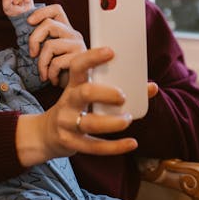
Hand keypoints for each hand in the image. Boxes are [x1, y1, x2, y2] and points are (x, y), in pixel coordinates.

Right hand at [16, 47, 139, 166]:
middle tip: (122, 97)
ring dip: (112, 122)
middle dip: (106, 93)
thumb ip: (112, 88)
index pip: (78, 66)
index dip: (92, 58)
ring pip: (90, 123)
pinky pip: (94, 147)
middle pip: (85, 93)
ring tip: (128, 119)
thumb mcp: (84, 94)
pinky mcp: (72, 143)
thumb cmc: (75, 108)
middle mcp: (68, 102)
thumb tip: (152, 87)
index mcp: (73, 85)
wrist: (46, 134)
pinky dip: (115, 147)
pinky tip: (132, 143)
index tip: (111, 52)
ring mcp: (68, 123)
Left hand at [26, 4, 86, 84]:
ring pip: (50, 45)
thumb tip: (25, 30)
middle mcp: (73, 35)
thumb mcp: (50, 53)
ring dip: (41, 63)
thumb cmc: (62, 72)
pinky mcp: (80, 59)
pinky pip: (56, 62)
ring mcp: (78, 46)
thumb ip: (43, 41)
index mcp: (66, 30)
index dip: (41, 12)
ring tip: (43, 73)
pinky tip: (53, 80)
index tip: (29, 22)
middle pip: (49, 24)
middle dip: (34, 39)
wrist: (78, 89)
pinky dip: (50, 73)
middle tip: (32, 55)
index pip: (56, 10)